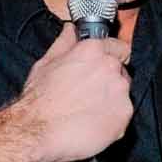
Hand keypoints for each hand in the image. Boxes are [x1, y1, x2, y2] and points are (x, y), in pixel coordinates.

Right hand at [13, 23, 131, 161]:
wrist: (37, 130)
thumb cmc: (39, 99)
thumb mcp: (46, 63)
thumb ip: (64, 43)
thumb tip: (70, 30)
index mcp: (93, 50)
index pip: (120, 48)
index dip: (113, 57)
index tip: (105, 67)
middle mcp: (110, 67)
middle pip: (121, 72)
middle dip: (109, 81)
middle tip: (88, 94)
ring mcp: (120, 91)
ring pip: (123, 94)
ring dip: (111, 100)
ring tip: (87, 110)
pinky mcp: (124, 114)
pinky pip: (123, 115)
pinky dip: (112, 120)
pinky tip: (93, 123)